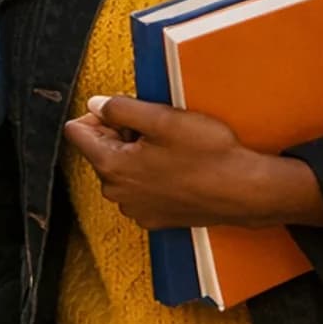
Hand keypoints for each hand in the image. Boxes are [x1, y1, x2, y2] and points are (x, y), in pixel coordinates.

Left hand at [64, 98, 322, 231]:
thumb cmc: (208, 153)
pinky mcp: (155, 219)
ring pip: (120, 170)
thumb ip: (120, 108)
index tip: (124, 111)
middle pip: (99, 151)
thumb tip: (95, 104)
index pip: (76, 132)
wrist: (246, 191)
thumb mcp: (162, 118)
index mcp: (111, 167)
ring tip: (169, 148)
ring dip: (135, 155)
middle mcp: (116, 193)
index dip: (96, 115)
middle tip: (155, 128)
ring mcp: (136, 210)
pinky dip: (150, 176)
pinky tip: (177, 168)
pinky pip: (139, 189)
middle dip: (119, 134)